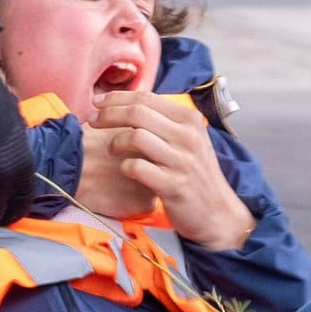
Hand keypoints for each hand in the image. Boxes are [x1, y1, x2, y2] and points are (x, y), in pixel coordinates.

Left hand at [87, 93, 255, 250]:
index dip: (117, 98)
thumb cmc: (195, 175)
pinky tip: (126, 170)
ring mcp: (182, 161)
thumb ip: (164, 122)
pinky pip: (137, 167)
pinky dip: (125, 166)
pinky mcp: (174, 186)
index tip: (98, 103)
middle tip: (93, 122)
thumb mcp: (188, 141)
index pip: (146, 98)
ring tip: (112, 149)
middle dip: (108, 115)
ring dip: (115, 141)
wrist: (217, 213)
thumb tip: (129, 104)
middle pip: (137, 113)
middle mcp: (188, 137)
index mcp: (190, 120)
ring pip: (136, 136)